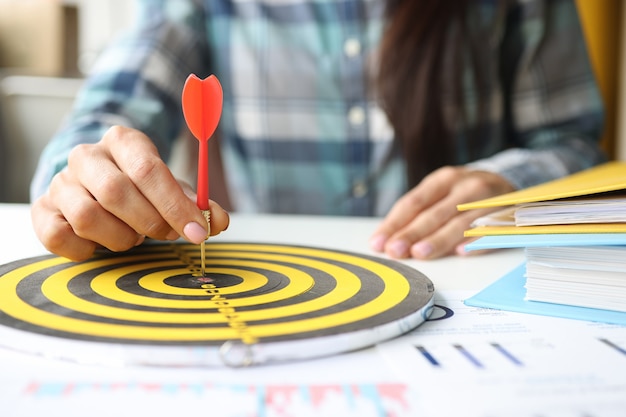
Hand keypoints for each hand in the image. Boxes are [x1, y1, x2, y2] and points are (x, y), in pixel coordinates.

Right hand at [31, 125, 229, 260]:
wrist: (94, 186)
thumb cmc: (140, 190)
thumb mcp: (172, 189)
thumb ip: (196, 204)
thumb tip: (217, 221)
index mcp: (123, 141)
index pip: (148, 169)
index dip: (175, 204)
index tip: (197, 231)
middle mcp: (87, 156)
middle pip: (116, 192)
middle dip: (150, 222)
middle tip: (167, 234)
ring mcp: (60, 182)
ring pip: (87, 216)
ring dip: (120, 236)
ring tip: (133, 235)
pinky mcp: (42, 209)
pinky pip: (59, 236)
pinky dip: (87, 248)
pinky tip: (102, 243)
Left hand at [369, 166, 513, 259]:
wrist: (510, 182)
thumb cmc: (465, 193)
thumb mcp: (442, 192)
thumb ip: (418, 213)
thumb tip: (388, 239)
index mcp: (443, 179)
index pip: (413, 202)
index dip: (394, 223)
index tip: (379, 242)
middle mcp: (465, 187)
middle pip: (433, 214)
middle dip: (411, 234)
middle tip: (395, 251)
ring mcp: (487, 200)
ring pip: (459, 223)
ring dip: (438, 240)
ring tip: (420, 253)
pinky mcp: (506, 215)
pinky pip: (490, 230)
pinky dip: (476, 242)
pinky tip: (461, 252)